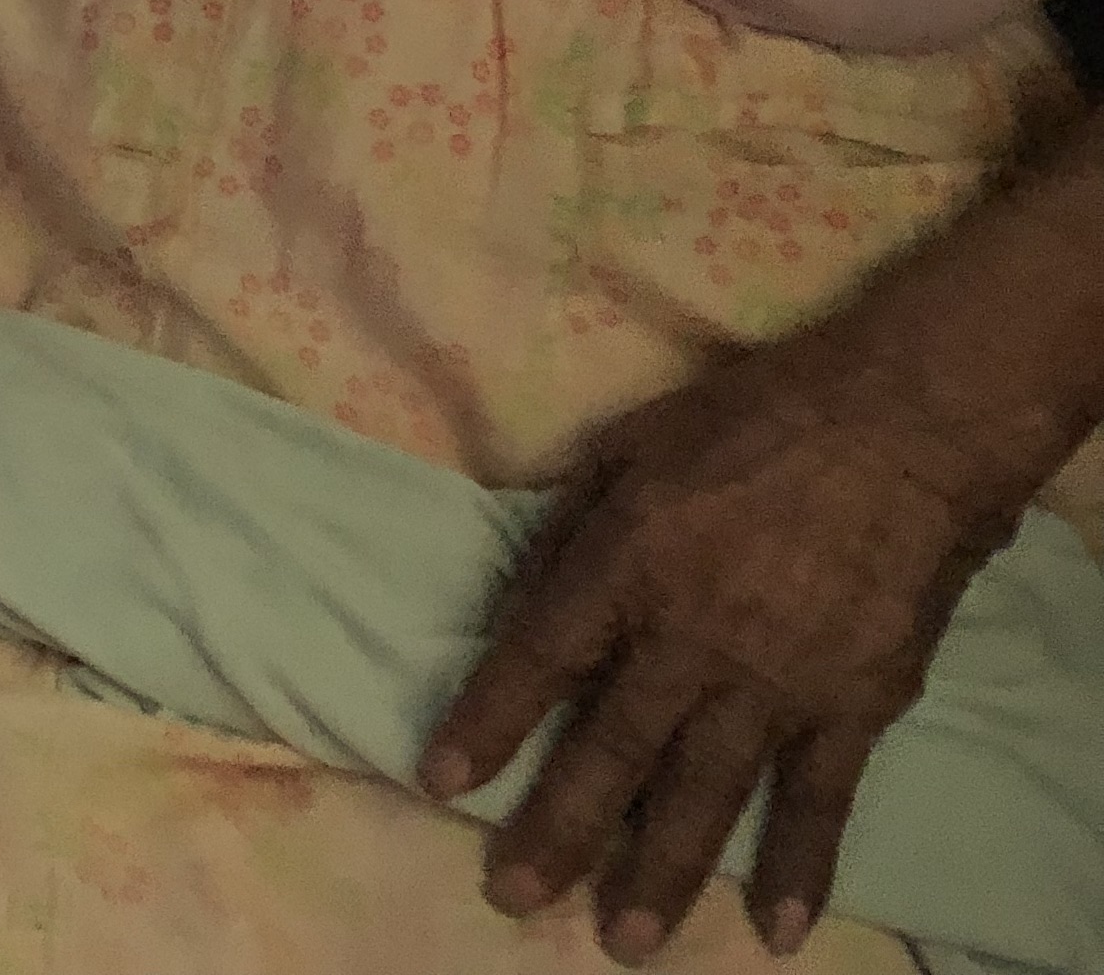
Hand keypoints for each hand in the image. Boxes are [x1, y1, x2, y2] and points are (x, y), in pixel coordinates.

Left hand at [422, 326, 1014, 963]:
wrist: (902, 425)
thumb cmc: (752, 420)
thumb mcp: (629, 447)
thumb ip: (571, 527)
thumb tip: (520, 595)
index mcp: (626, 563)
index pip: (536, 657)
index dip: (486, 722)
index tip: (440, 781)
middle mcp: (691, 638)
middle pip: (611, 750)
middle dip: (558, 829)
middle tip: (513, 896)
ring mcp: (776, 681)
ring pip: (705, 795)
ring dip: (661, 873)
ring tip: (622, 941)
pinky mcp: (854, 705)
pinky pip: (820, 802)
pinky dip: (801, 869)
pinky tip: (777, 929)